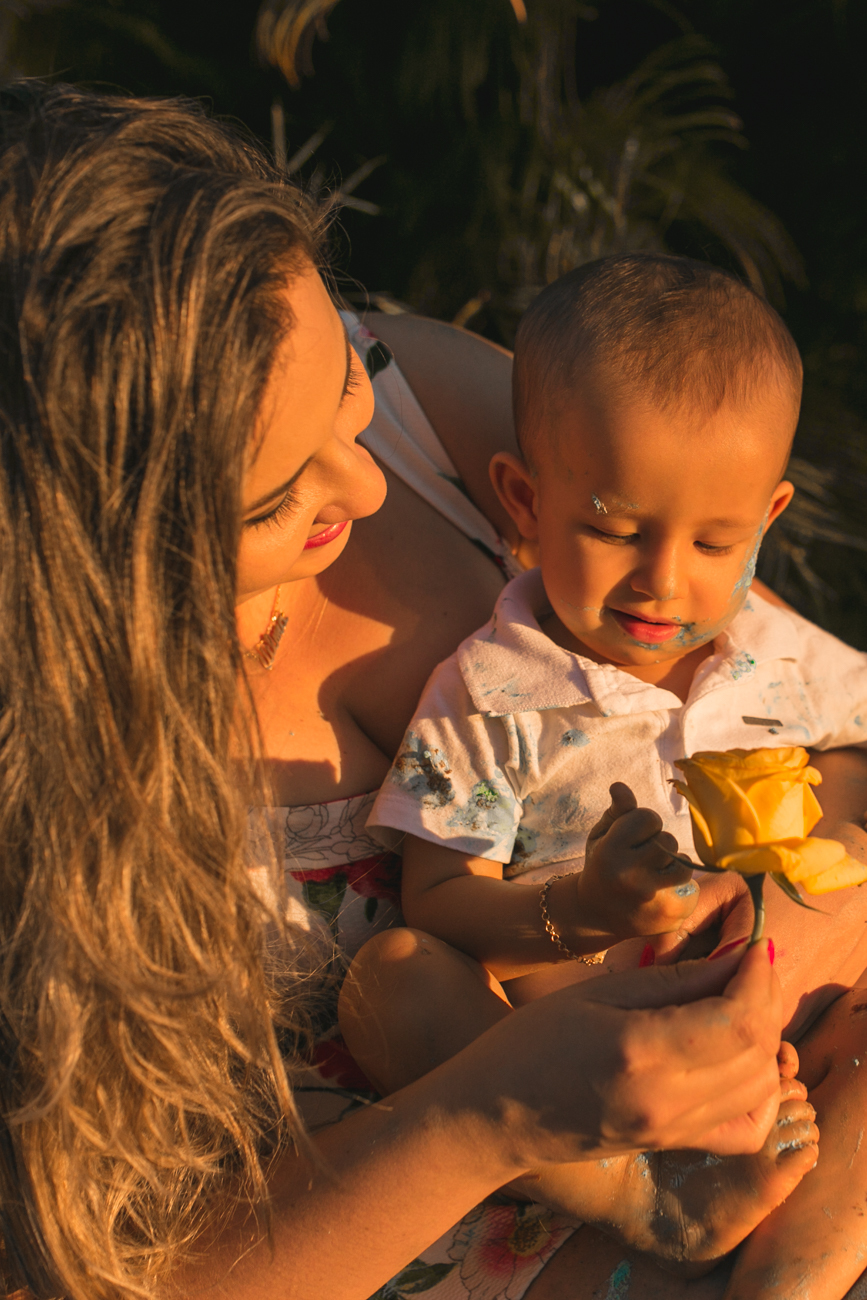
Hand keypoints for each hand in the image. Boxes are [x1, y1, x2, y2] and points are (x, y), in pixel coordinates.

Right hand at [473, 940, 782, 1170]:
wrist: (495, 1115)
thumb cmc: (530, 1041)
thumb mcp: (595, 991)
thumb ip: (671, 979)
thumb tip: (733, 961)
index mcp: (642, 1052)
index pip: (739, 1018)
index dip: (758, 977)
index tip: (753, 947)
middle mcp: (668, 1100)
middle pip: (758, 1051)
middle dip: (765, 999)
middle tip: (748, 967)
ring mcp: (674, 1131)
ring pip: (760, 1087)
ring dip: (764, 1040)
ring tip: (739, 1002)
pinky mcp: (674, 1146)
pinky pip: (746, 1128)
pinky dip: (760, 1092)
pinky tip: (741, 1060)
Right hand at [575, 781, 697, 939]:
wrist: (596, 916)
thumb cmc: (602, 867)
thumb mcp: (602, 837)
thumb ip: (617, 812)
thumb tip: (620, 786)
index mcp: (610, 852)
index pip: (649, 818)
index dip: (643, 826)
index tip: (632, 840)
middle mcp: (630, 876)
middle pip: (669, 840)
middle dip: (658, 846)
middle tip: (640, 861)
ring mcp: (653, 898)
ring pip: (684, 863)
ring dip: (672, 866)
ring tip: (653, 877)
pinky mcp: (672, 914)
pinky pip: (691, 886)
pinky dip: (680, 888)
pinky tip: (660, 895)